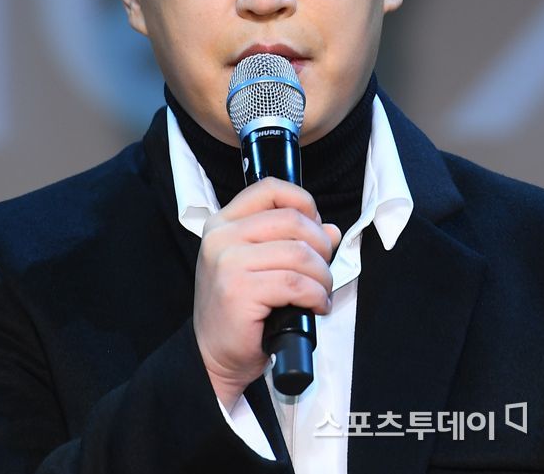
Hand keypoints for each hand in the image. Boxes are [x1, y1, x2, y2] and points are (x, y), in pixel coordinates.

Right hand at [193, 177, 340, 410]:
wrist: (213, 356)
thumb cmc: (240, 310)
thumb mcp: (262, 265)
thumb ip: (292, 241)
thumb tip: (330, 230)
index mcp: (224, 222)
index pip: (269, 189)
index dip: (303, 202)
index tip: (316, 226)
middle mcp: (221, 236)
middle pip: (292, 220)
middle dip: (321, 246)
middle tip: (323, 270)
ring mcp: (227, 262)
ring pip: (299, 253)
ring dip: (322, 276)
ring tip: (320, 293)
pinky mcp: (239, 290)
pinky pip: (296, 283)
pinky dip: (316, 295)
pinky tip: (315, 306)